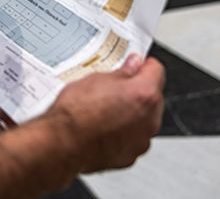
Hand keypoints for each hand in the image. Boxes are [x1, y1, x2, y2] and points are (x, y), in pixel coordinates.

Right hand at [49, 55, 164, 172]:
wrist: (63, 142)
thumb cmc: (75, 112)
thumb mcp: (95, 79)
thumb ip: (121, 72)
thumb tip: (132, 66)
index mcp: (144, 94)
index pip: (156, 70)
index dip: (143, 65)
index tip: (136, 64)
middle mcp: (150, 118)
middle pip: (152, 97)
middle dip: (137, 91)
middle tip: (114, 87)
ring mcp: (141, 139)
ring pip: (143, 119)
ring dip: (131, 113)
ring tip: (104, 109)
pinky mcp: (130, 155)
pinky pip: (133, 138)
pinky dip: (123, 132)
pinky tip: (103, 127)